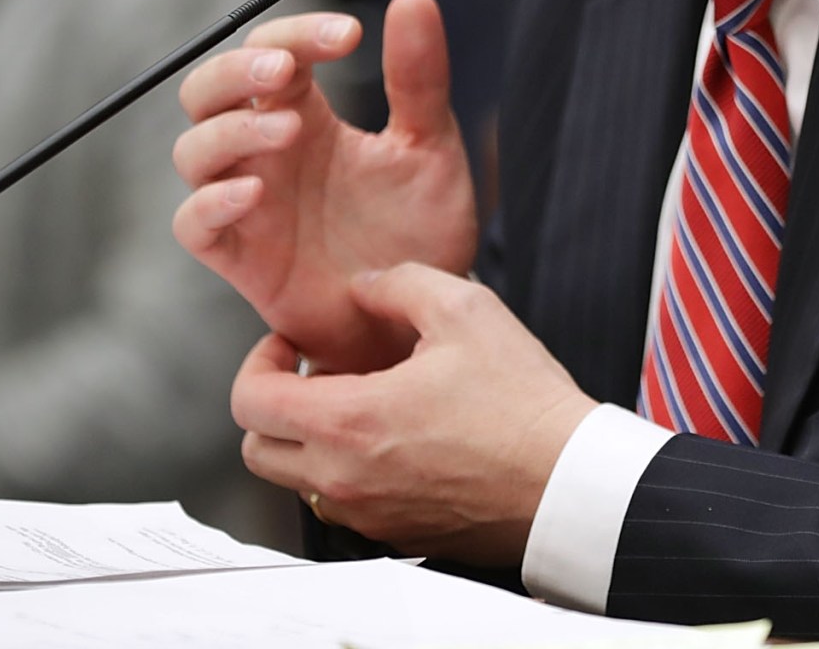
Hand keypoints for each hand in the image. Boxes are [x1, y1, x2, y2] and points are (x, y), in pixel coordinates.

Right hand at [172, 0, 475, 372]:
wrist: (419, 320)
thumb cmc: (417, 233)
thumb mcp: (430, 148)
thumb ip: (420, 79)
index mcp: (307, 114)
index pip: (273, 50)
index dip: (298, 32)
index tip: (349, 35)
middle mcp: (266, 153)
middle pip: (209, 90)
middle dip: (236, 70)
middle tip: (286, 68)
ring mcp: (248, 204)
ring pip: (193, 150)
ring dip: (230, 130)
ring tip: (288, 129)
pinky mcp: (241, 258)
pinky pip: (193, 225)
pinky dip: (210, 204)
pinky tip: (252, 192)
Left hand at [231, 264, 595, 564]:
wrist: (569, 483)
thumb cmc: (523, 407)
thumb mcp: (465, 310)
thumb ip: (400, 283)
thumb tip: (365, 285)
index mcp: (349, 423)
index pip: (249, 402)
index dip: (259, 362)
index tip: (291, 347)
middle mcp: (346, 479)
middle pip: (258, 450)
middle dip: (272, 406)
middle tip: (314, 376)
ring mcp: (370, 515)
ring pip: (298, 482)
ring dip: (309, 442)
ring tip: (358, 406)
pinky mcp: (399, 535)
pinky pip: (346, 505)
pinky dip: (350, 472)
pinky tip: (396, 439)